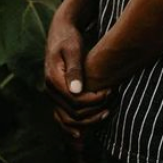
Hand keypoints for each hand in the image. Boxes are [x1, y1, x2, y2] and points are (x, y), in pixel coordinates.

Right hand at [44, 12, 113, 144]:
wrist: (60, 34)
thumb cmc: (69, 39)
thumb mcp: (73, 49)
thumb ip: (74, 69)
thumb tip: (76, 91)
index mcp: (53, 79)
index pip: (75, 100)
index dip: (94, 100)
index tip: (110, 92)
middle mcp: (50, 90)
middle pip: (73, 114)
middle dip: (94, 112)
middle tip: (112, 102)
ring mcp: (53, 95)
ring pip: (68, 119)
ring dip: (88, 121)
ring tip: (107, 112)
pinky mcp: (58, 96)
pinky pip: (64, 117)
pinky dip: (77, 125)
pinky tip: (90, 128)